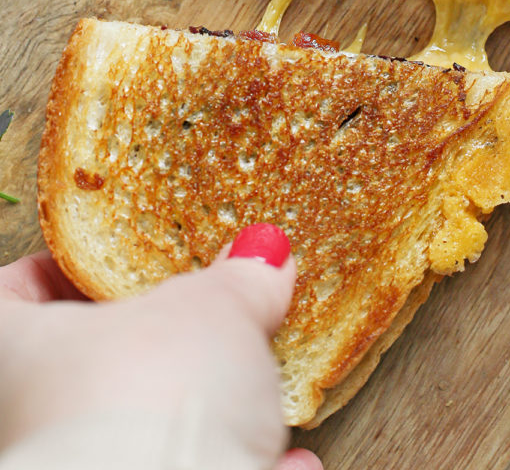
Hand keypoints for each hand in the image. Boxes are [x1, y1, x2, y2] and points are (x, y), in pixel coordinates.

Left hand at [0, 228, 321, 469]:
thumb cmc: (149, 402)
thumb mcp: (211, 308)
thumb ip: (237, 280)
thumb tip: (262, 258)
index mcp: (15, 350)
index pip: (14, 291)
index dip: (62, 270)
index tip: (115, 260)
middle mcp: (25, 421)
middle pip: (83, 368)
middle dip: (153, 348)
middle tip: (206, 320)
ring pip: (137, 434)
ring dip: (200, 417)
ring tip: (257, 396)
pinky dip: (235, 469)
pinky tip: (285, 463)